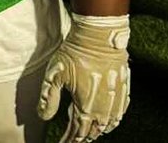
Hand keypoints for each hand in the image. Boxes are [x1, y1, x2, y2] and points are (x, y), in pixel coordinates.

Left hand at [38, 13, 130, 141]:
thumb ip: (49, 97)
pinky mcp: (123, 88)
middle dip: (83, 137)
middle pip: (94, 130)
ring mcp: (115, 98)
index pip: (77, 131)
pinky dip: (113, 121)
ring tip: (90, 134)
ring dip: (98, 131)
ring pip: (109, 124)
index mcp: (85, 106)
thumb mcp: (55, 74)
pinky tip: (110, 121)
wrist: (99, 35)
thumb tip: (44, 117)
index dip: (69, 139)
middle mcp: (103, 106)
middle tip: (73, 139)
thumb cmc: (74, 53)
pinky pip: (120, 112)